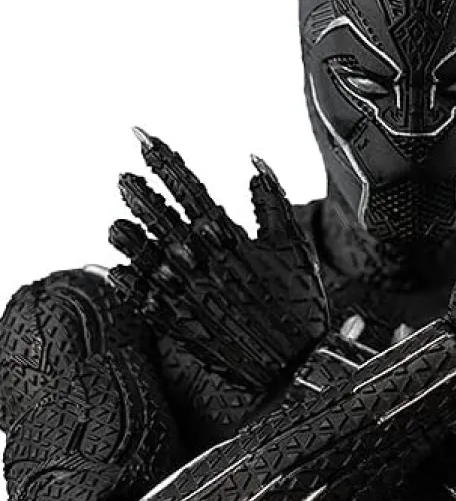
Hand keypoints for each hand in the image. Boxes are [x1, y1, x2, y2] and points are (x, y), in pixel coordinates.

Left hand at [109, 129, 328, 388]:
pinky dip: (126, 286)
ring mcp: (188, 294)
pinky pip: (143, 301)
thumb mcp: (295, 246)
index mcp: (229, 238)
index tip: (140, 137)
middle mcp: (203, 262)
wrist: (297, 363)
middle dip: (140, 194)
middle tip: (122, 179)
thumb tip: (253, 161)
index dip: (162, 160)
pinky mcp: (183, 324)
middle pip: (160, 218)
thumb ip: (272, 201)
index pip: (188, 188)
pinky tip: (110, 272)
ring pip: (145, 257)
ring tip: (116, 223)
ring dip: (128, 238)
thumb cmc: (301, 303)